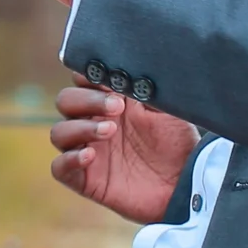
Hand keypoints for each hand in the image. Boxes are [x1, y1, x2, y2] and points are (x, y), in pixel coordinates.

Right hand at [49, 82, 199, 224]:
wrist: (187, 185)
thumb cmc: (178, 145)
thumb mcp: (168, 109)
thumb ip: (146, 86)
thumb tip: (132, 62)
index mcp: (110, 102)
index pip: (81, 80)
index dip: (86, 75)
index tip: (105, 78)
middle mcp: (93, 123)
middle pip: (65, 101)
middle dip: (87, 100)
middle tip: (117, 107)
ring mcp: (88, 150)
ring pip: (59, 132)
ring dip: (79, 128)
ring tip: (109, 131)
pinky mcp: (86, 180)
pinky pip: (59, 167)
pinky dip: (69, 159)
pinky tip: (90, 156)